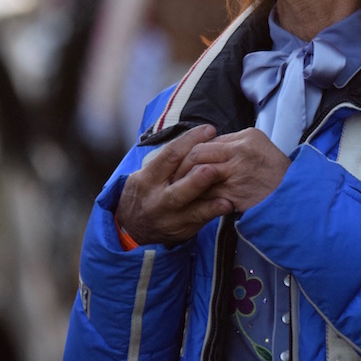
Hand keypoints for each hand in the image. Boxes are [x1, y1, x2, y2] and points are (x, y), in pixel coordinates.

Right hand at [115, 124, 234, 247]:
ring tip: (226, 197)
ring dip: (210, 202)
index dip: (189, 141)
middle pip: (178, 189)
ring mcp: (169, 218)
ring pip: (190, 210)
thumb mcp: (147, 173)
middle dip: (197, 180)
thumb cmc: (146, 190)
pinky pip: (199, 222)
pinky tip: (227, 206)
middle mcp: (157, 200)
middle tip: (214, 167)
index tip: (209, 130)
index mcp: (147, 178)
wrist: (133, 225)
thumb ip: (168, 161)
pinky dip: (213, 213)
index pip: (169, 156)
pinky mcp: (181, 231)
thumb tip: (197, 138)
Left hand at [171, 127, 289, 212]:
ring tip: (180, 189)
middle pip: (198, 153)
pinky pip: (208, 194)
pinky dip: (198, 198)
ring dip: (187, 183)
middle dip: (183, 166)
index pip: (207, 140)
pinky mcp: (235, 193)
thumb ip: (235, 146)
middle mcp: (240, 151)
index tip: (183, 162)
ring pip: (199, 174)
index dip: (192, 151)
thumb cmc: (277, 174)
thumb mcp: (259, 149)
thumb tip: (210, 147)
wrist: (296, 197)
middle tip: (175, 177)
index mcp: (247, 137)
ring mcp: (237, 172)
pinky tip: (193, 202)